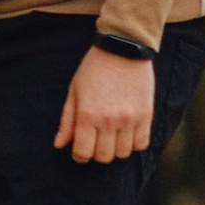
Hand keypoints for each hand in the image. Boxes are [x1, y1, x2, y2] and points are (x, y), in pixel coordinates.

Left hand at [55, 45, 155, 164]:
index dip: (80, 156)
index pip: (83, 152)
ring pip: (123, 153)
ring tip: (112, 137)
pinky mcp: (145, 115)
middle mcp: (108, 120)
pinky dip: (134, 143)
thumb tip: (59, 145)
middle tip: (96, 141)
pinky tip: (127, 133)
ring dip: (115, 149)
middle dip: (97, 153)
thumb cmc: (94, 69)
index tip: (81, 151)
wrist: (122, 48)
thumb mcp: (74, 91)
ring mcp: (129, 119)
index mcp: (87, 115)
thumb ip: (67, 120)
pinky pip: (142, 143)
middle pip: (104, 156)